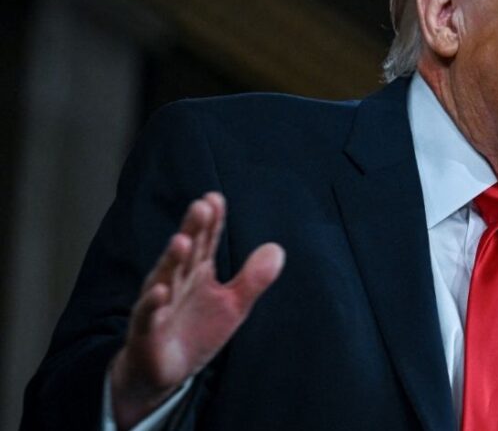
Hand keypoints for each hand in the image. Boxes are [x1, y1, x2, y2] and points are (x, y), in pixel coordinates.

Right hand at [109, 192, 284, 429]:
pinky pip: (147, 316)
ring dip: (172, 260)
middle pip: (185, 253)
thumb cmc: (196, 330)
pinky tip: (160, 290)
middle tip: (201, 206)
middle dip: (193, 230)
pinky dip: (152, 303)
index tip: (215, 198)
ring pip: (164, 278)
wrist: (163, 371)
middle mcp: (175, 282)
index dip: (211, 221)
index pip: (205, 241)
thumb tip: (277, 248)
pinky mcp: (147, 332)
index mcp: (197, 272)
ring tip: (182, 240)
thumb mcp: (233, 304)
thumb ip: (253, 278)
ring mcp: (159, 306)